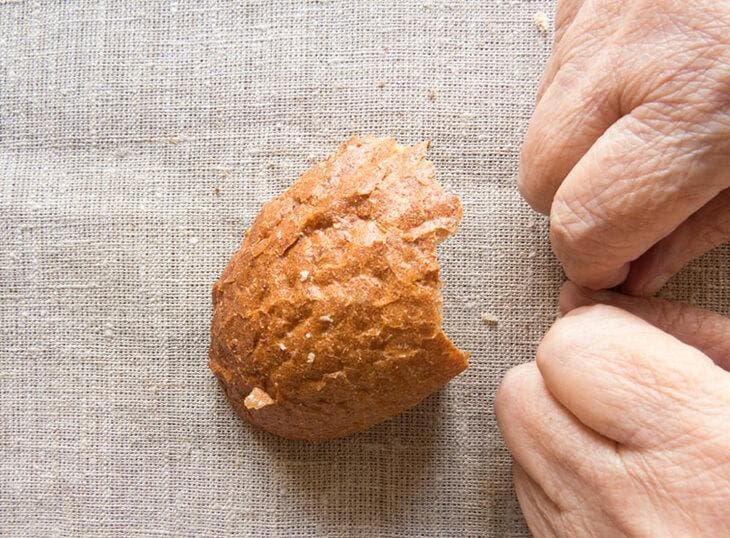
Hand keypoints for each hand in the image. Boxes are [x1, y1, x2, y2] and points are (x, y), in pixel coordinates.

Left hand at [495, 282, 729, 535]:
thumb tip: (583, 302)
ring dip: (560, 426)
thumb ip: (681, 331)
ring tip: (631, 443)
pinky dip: (563, 477)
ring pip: (519, 443)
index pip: (572, 349)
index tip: (631, 348)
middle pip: (524, 395)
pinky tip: (622, 485)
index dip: (600, 335)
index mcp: (704, 448)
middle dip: (565, 379)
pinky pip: (531, 497)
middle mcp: (634, 509)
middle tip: (626, 395)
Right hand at [518, 0, 729, 293]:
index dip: (592, 263)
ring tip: (645, 125)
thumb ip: (709, 225)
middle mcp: (635, 52)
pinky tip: (637, 78)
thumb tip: (637, 271)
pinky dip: (584, 86)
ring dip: (578, 143)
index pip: (586, 222)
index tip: (611, 268)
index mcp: (699, 105)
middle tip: (630, 200)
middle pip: (540, 175)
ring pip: (540, 120)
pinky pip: (554, 61)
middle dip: (574, 202)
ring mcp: (604, 10)